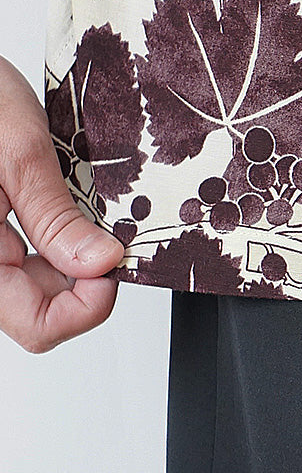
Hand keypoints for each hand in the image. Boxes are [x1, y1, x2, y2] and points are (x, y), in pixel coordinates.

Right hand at [0, 56, 123, 352]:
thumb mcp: (16, 148)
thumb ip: (52, 215)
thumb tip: (101, 263)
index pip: (36, 325)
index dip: (86, 306)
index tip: (113, 263)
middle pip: (38, 307)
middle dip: (84, 277)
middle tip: (109, 231)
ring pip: (34, 284)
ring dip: (70, 256)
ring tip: (82, 208)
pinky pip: (23, 256)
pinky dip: (55, 239)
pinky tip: (66, 204)